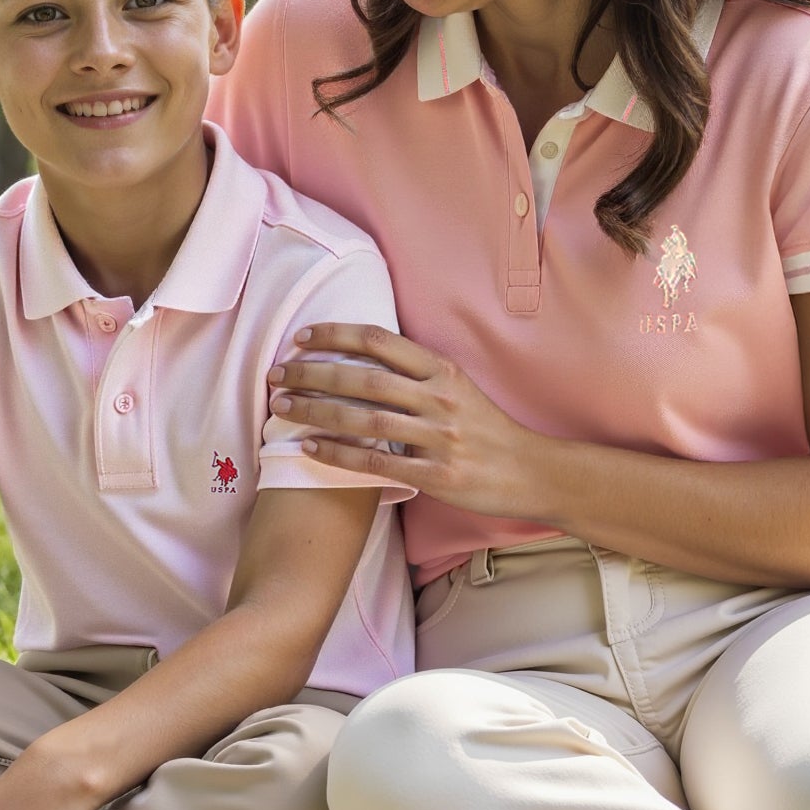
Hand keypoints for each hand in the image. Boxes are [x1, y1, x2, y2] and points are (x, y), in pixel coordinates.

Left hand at [267, 322, 545, 520]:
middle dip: (314, 374)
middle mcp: (439, 399)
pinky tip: (310, 448)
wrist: (531, 471)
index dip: (336, 335)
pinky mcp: (437, 475)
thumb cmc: (487, 429)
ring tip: (282, 408)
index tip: (302, 338)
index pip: (379, 341)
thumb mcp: (459, 386)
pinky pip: (377, 462)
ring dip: (317, 412)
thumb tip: (362, 355)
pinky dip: (339, 454)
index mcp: (442, 370)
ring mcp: (439, 438)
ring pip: (365, 420)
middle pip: (364, 379)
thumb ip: (417, 371)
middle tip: (277, 373)